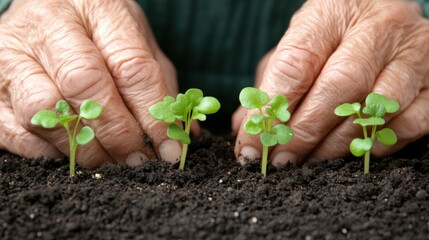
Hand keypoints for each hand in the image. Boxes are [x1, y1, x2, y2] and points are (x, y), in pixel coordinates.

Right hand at [0, 0, 179, 167]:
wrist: (48, 9)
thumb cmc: (101, 30)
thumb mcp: (138, 42)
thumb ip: (160, 84)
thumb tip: (184, 134)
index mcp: (98, 9)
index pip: (131, 67)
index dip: (154, 116)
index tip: (170, 149)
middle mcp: (50, 25)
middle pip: (85, 86)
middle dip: (118, 134)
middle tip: (139, 161)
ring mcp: (12, 52)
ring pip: (43, 108)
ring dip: (81, 147)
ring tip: (109, 162)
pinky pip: (12, 127)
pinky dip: (45, 151)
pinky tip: (70, 154)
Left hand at [233, 0, 428, 165]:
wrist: (385, 12)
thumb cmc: (332, 34)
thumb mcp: (297, 46)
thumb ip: (272, 83)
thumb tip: (244, 128)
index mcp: (330, 14)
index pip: (295, 64)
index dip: (270, 111)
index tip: (251, 146)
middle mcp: (376, 28)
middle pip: (338, 88)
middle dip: (304, 133)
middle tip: (281, 161)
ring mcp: (412, 52)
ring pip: (376, 107)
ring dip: (338, 145)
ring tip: (312, 163)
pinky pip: (413, 119)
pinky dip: (382, 142)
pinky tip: (358, 150)